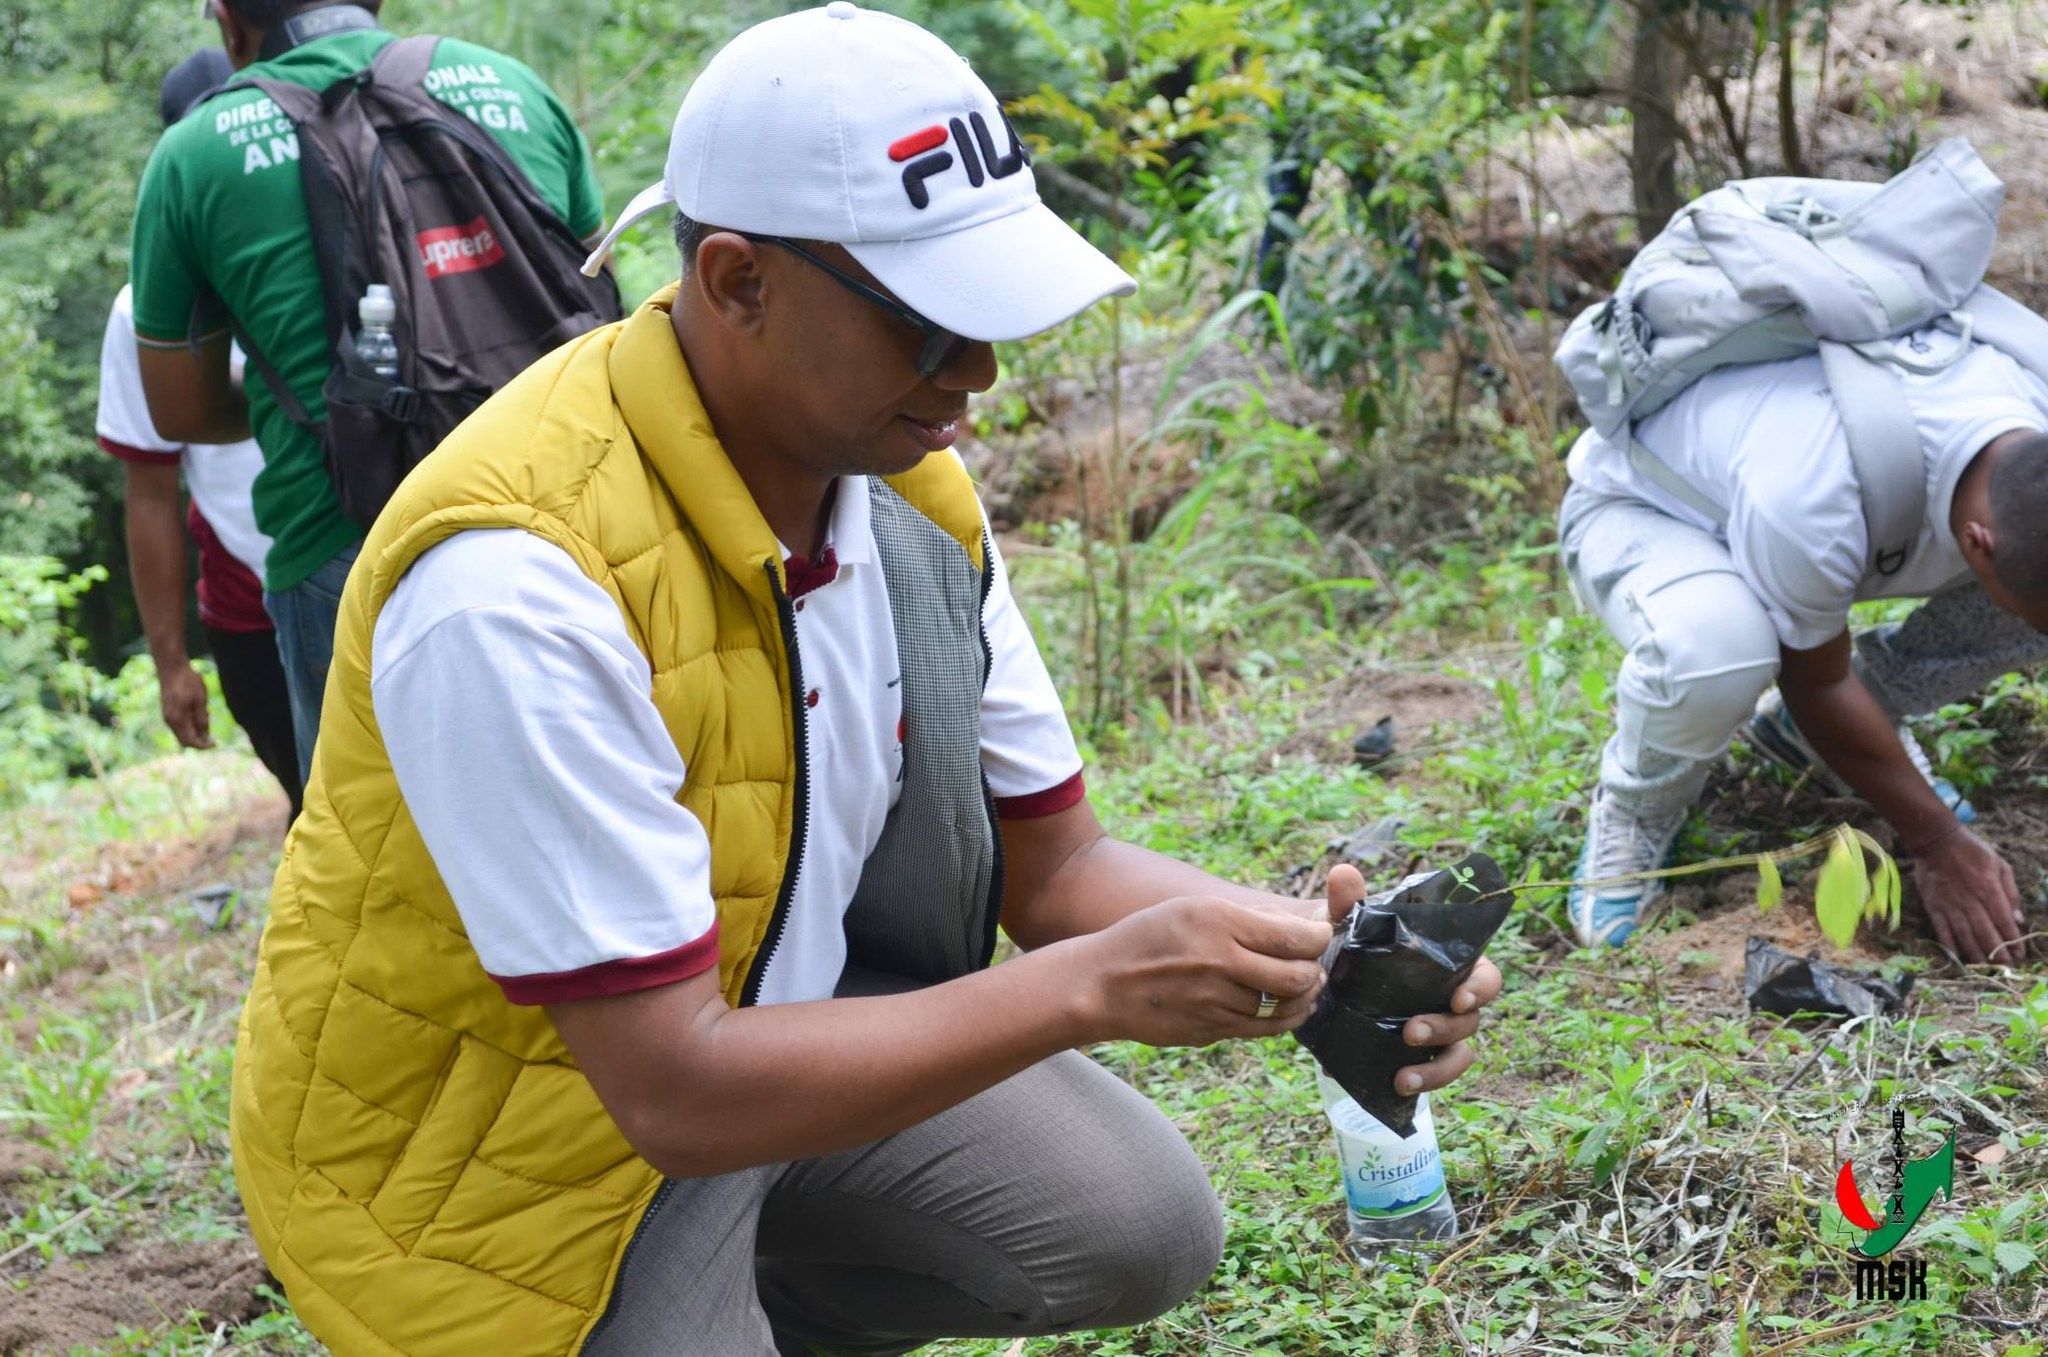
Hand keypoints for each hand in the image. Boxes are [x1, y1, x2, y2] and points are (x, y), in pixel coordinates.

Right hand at [158, 663, 213, 749]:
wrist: (172, 669)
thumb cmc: (188, 682)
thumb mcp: (200, 700)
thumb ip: (202, 719)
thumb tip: (205, 736)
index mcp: (178, 719)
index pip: (190, 741)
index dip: (203, 746)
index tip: (215, 744)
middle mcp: (170, 721)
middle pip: (184, 741)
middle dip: (198, 742)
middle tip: (213, 738)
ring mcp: (167, 717)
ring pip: (181, 735)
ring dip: (194, 734)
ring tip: (206, 721)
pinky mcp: (167, 712)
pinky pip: (178, 727)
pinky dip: (189, 728)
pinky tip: (198, 717)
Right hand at [1076, 895, 1331, 1047]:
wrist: (1103, 983)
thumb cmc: (1151, 936)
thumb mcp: (1195, 908)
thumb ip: (1250, 918)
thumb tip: (1303, 930)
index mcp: (1216, 921)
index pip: (1293, 936)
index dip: (1318, 938)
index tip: (1320, 935)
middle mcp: (1218, 962)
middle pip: (1296, 976)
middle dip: (1315, 970)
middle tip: (1315, 963)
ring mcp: (1214, 1001)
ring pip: (1284, 1008)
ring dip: (1304, 997)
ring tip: (1305, 984)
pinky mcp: (1211, 1030)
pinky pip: (1263, 1029)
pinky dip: (1286, 1018)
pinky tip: (1288, 1007)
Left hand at [1322, 863, 1501, 1096]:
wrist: (1322, 977)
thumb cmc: (1350, 944)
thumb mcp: (1347, 924)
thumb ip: (1349, 902)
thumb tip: (1344, 873)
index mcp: (1449, 964)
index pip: (1485, 975)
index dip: (1480, 988)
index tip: (1458, 997)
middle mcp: (1449, 999)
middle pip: (1471, 1020)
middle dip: (1445, 1029)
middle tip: (1410, 1032)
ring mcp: (1436, 1030)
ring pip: (1458, 1054)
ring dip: (1437, 1068)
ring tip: (1404, 1076)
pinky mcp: (1416, 1054)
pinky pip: (1432, 1072)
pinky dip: (1420, 1081)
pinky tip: (1392, 1086)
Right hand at [1913, 826, 2023, 963]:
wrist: (1937, 840)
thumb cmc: (1972, 850)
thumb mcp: (2000, 864)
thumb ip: (2011, 891)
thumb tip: (2018, 918)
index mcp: (1990, 890)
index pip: (2004, 922)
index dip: (2013, 941)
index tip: (2020, 955)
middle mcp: (1971, 901)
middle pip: (1986, 933)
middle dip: (1997, 953)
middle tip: (2005, 967)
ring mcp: (1950, 905)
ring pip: (1965, 936)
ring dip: (1976, 954)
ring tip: (1985, 968)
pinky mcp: (1934, 906)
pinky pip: (1942, 930)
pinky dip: (1949, 945)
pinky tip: (1957, 957)